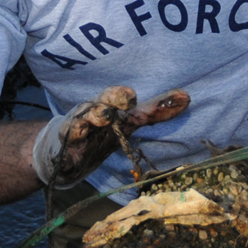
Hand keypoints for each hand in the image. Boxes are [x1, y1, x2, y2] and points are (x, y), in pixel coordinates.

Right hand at [32, 86, 188, 187]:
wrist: (60, 150)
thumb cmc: (99, 133)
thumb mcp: (126, 123)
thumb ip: (153, 112)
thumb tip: (187, 98)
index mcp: (107, 108)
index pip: (117, 99)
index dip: (125, 96)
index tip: (135, 95)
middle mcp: (90, 116)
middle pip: (98, 104)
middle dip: (111, 99)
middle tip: (126, 97)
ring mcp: (75, 133)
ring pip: (80, 122)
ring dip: (90, 119)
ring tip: (102, 117)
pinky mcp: (63, 152)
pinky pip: (64, 149)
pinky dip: (68, 147)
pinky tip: (75, 143)